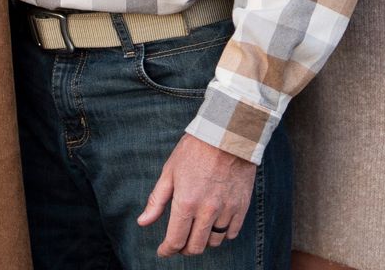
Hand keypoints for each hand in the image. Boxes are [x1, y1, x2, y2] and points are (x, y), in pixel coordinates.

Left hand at [136, 133, 255, 255]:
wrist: (227, 134)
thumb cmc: (194, 150)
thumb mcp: (169, 171)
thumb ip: (157, 200)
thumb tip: (142, 222)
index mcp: (186, 203)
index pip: (175, 240)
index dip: (167, 250)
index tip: (163, 251)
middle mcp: (207, 211)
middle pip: (195, 247)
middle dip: (184, 249)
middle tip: (179, 243)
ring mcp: (226, 210)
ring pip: (214, 242)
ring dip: (203, 241)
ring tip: (197, 230)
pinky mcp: (241, 207)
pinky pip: (232, 233)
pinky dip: (223, 234)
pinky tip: (215, 225)